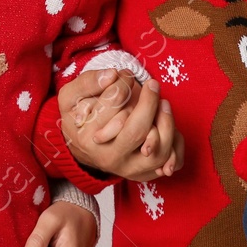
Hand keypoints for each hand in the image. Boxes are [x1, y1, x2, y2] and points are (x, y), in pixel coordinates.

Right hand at [57, 70, 182, 181]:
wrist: (82, 148)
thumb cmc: (78, 118)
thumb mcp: (70, 96)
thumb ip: (88, 82)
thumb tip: (112, 75)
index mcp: (89, 138)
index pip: (113, 106)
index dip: (123, 83)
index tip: (126, 73)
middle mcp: (109, 158)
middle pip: (137, 132)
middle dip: (149, 103)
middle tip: (152, 84)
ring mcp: (129, 170)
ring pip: (158, 152)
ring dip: (166, 123)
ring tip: (163, 103)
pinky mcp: (145, 174)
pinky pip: (171, 163)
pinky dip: (176, 145)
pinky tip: (168, 125)